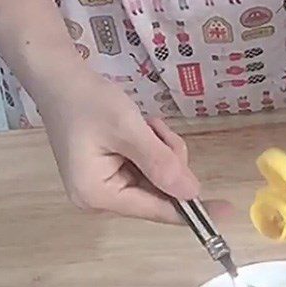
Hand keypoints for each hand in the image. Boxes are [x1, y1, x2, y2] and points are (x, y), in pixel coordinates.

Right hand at [36, 67, 230, 222]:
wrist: (59, 76)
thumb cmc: (88, 99)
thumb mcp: (129, 129)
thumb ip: (161, 164)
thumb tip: (192, 194)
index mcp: (98, 195)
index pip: (157, 210)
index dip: (194, 210)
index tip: (226, 210)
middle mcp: (100, 200)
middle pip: (159, 196)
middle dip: (169, 164)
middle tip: (156, 131)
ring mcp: (105, 188)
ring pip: (159, 182)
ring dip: (162, 152)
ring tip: (146, 126)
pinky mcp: (111, 175)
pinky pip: (148, 171)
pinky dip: (154, 150)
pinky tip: (142, 130)